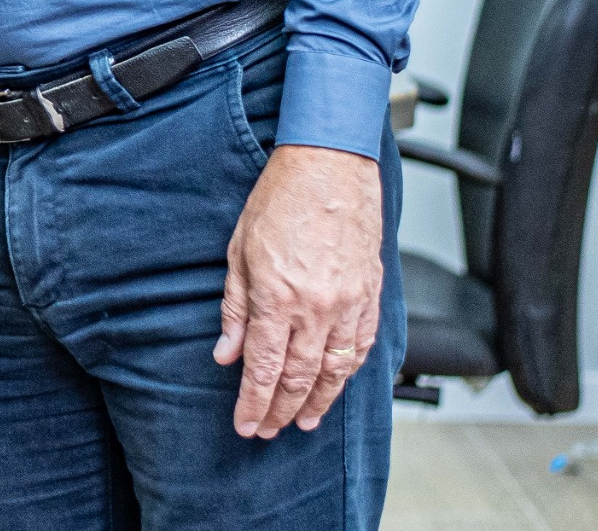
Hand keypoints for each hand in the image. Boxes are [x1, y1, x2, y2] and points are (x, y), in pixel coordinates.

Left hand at [214, 144, 383, 437]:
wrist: (330, 168)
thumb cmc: (281, 200)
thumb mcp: (239, 251)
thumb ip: (234, 306)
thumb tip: (226, 351)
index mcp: (277, 297)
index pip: (263, 367)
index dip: (253, 402)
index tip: (245, 424)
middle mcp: (316, 308)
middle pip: (299, 377)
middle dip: (280, 409)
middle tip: (268, 430)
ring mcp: (348, 304)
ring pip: (335, 370)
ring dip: (318, 401)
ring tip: (302, 420)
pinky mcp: (371, 296)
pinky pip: (361, 347)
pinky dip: (349, 373)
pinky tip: (337, 384)